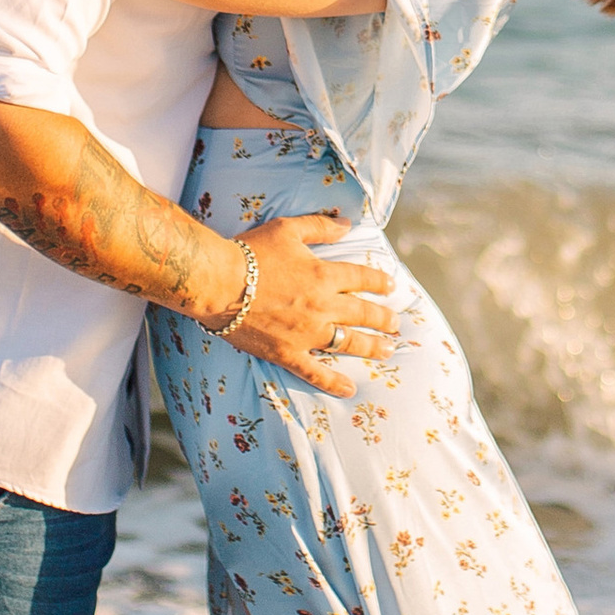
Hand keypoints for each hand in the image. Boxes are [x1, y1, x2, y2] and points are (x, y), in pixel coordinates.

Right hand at [225, 212, 396, 396]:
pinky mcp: (287, 353)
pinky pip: (315, 372)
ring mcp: (306, 333)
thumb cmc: (250, 253)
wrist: (217, 284)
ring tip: (387, 351)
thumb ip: (320, 227)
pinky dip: (333, 383)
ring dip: (371, 347)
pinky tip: (349, 389)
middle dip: (384, 319)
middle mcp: (321, 306)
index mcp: (323, 275)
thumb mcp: (287, 229)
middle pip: (363, 313)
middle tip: (397, 325)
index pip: (362, 279)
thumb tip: (348, 225)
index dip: (380, 282)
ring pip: (348, 343)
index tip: (391, 287)